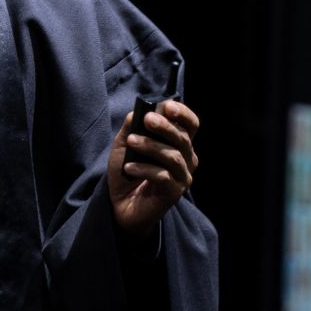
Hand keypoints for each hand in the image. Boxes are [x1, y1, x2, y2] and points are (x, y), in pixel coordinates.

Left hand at [106, 101, 199, 240]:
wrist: (120, 204)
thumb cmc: (127, 170)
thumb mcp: (124, 145)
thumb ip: (131, 127)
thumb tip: (137, 113)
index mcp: (178, 144)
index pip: (191, 125)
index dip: (183, 114)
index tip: (167, 106)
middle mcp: (186, 159)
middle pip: (183, 139)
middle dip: (165, 127)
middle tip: (147, 119)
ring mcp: (182, 178)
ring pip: (173, 157)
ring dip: (150, 147)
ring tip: (131, 142)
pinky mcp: (174, 193)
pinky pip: (163, 176)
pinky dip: (144, 169)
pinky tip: (129, 167)